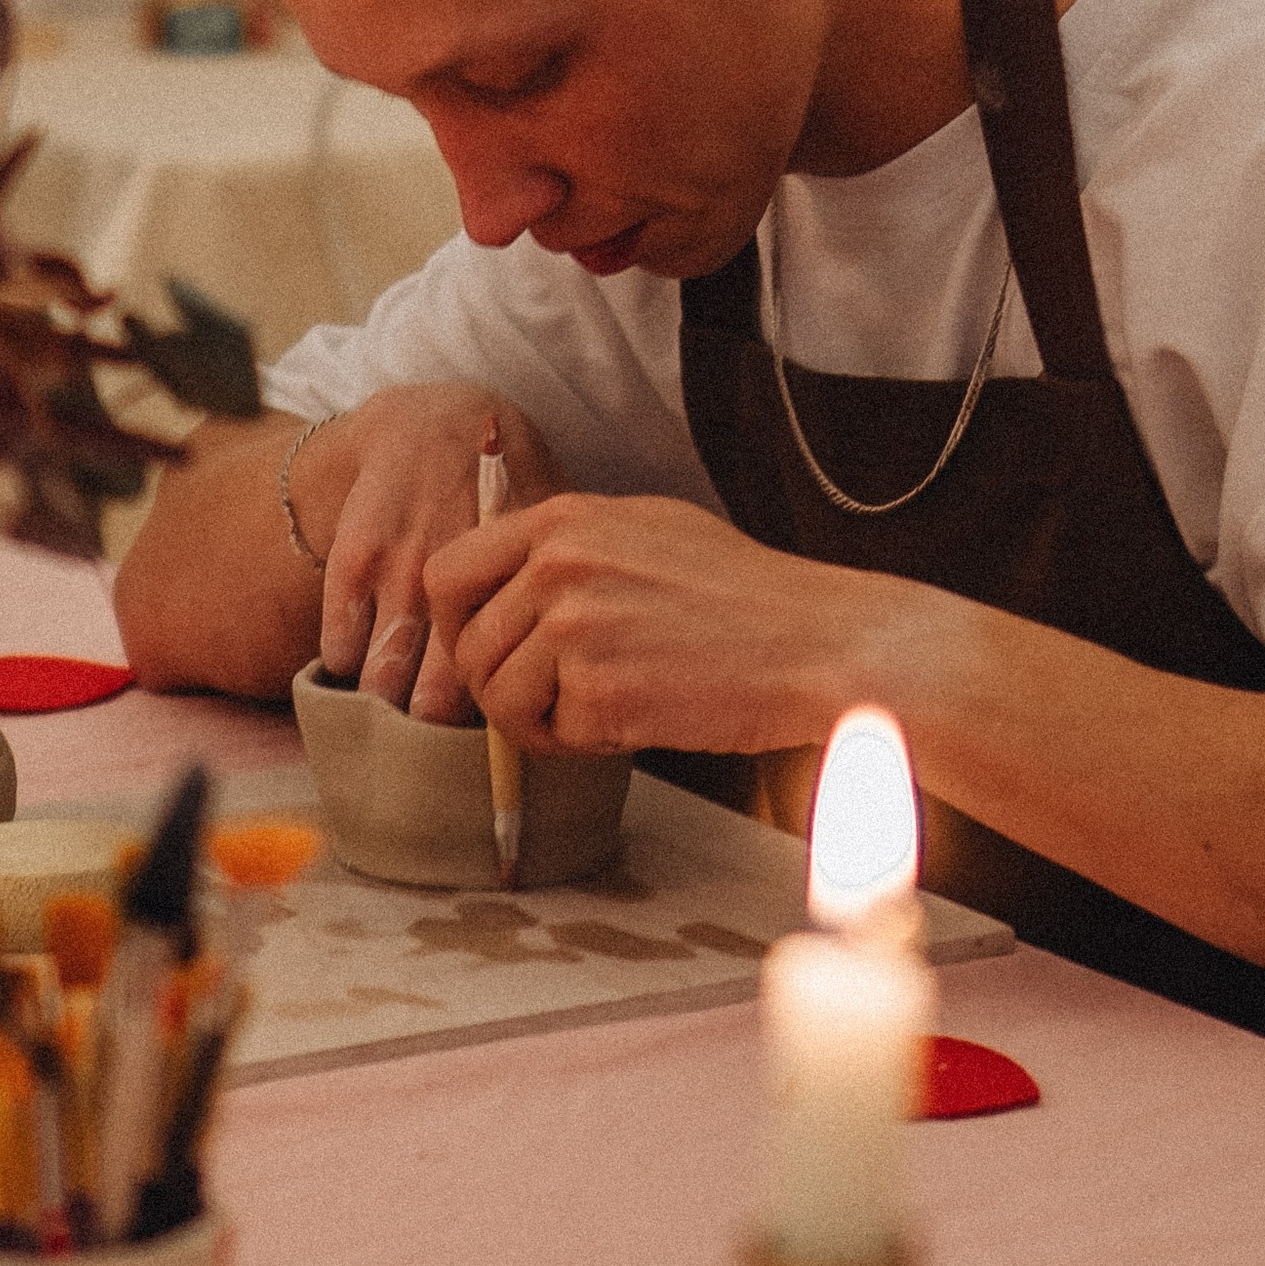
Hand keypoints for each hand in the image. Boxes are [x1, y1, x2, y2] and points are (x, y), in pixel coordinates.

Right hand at [305, 386, 560, 719]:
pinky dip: (349, 666)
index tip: (489, 730)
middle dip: (434, 735)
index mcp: (516, 576)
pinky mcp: (353, 561)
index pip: (503, 684)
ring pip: (381, 686)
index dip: (494, 721)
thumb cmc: (510, 487)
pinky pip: (341, 649)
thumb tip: (599, 668)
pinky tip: (366, 655)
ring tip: (399, 703)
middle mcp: (462, 578)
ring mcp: (402, 569)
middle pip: (434, 705)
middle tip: (440, 740)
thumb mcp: (556, 531)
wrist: (434, 418)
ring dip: (387, 705)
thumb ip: (570, 591)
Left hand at [424, 493, 882, 756]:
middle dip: (499, 687)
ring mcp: (576, 629)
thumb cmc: (745, 594)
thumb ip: (570, 547)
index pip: (447, 571)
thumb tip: (505, 582)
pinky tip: (636, 722)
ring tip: (600, 713)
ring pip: (498, 699)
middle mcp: (559, 567)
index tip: (488, 649)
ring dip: (539, 721)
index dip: (455, 623)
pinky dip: (585, 743)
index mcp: (564, 521)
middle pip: (467, 646)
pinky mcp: (600, 692)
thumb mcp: (649, 530)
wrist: (817, 643)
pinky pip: (552, 735)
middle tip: (552, 700)